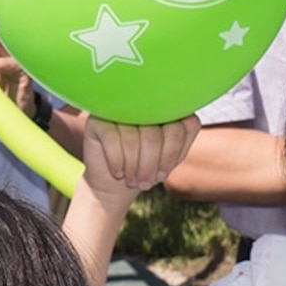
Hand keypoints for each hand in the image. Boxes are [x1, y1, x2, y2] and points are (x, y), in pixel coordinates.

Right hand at [81, 117, 198, 204]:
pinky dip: (117, 162)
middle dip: (151, 165)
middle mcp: (143, 102)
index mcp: (165, 107)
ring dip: (134, 167)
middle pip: (155, 134)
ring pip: (133, 139)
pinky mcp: (98, 119)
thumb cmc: (145, 167)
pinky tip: (118, 172)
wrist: (112, 184)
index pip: (181, 124)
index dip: (172, 153)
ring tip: (132, 180)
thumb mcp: (170, 157)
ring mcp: (118, 109)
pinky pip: (112, 139)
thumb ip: (181, 135)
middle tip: (146, 182)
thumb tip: (188, 118)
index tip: (163, 172)